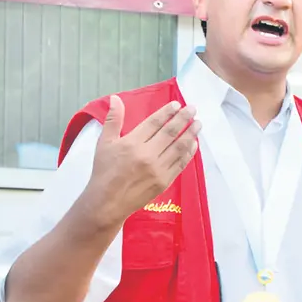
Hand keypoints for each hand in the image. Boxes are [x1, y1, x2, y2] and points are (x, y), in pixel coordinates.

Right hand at [85, 95, 200, 225]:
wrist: (107, 202)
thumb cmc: (104, 171)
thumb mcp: (104, 143)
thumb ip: (113, 119)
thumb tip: (115, 98)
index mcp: (132, 143)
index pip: (154, 122)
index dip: (167, 112)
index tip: (177, 104)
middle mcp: (147, 154)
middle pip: (170, 132)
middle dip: (184, 118)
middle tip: (193, 109)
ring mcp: (158, 169)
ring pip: (179, 147)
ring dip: (190, 133)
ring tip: (198, 124)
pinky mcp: (164, 181)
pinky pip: (180, 163)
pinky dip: (189, 153)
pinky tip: (193, 144)